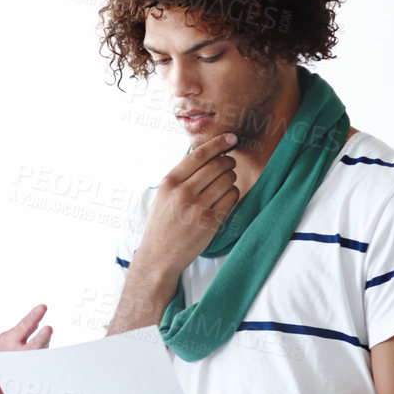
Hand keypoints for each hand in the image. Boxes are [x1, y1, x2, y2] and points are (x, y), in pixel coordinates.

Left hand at [0, 301, 50, 393]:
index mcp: (16, 341)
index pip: (25, 327)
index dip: (33, 317)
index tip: (42, 307)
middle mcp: (22, 356)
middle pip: (35, 347)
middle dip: (42, 339)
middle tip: (48, 329)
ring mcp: (19, 374)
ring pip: (28, 370)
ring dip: (31, 366)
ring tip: (35, 359)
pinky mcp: (8, 392)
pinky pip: (1, 391)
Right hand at [132, 133, 240, 279]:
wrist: (160, 255)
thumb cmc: (163, 223)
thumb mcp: (163, 195)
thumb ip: (181, 176)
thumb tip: (204, 153)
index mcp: (169, 183)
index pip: (198, 155)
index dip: (217, 143)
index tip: (231, 138)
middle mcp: (182, 192)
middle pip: (217, 165)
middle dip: (227, 162)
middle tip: (228, 165)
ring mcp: (197, 207)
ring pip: (227, 180)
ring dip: (231, 179)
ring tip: (224, 185)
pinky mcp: (210, 221)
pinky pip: (232, 197)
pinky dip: (233, 194)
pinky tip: (225, 198)